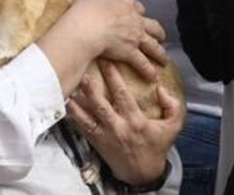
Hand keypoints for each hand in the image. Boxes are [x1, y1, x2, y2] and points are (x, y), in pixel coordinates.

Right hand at [62, 0, 167, 83]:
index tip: (139, 15)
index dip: (139, 12)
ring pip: (153, 46)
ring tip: (163, 59)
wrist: (86, 27)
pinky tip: (153, 76)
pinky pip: (143, 63)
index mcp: (124, 4)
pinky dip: (149, 71)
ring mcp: (135, 36)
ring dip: (160, 54)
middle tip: (160, 37)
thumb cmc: (85, 11)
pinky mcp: (131, 52)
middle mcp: (134, 19)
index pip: (137, 6)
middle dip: (158, 32)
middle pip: (152, 26)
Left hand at [69, 61, 182, 186]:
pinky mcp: (94, 141)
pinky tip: (61, 101)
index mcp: (135, 121)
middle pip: (100, 104)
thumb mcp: (172, 127)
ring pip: (84, 116)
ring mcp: (103, 135)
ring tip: (66, 85)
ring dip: (74, 101)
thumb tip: (160, 88)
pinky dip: (69, 114)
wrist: (142, 174)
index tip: (106, 60)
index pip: (122, 95)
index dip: (113, 77)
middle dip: (90, 86)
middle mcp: (117, 127)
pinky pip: (79, 126)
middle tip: (81, 69)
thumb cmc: (156, 146)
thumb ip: (172, 106)